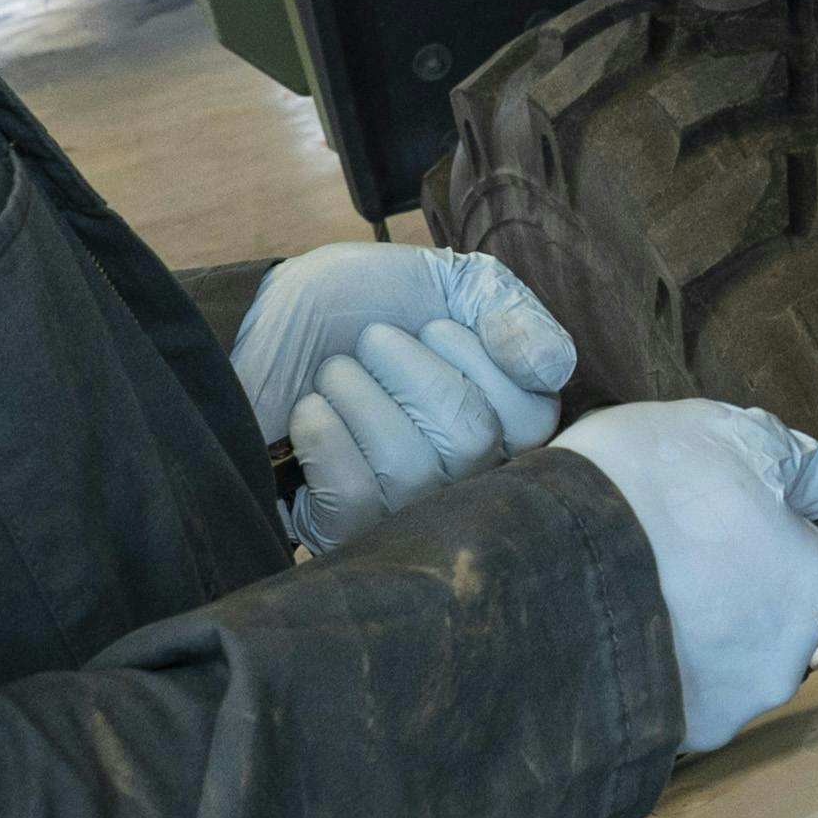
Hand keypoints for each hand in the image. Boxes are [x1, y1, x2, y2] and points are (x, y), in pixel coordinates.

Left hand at [232, 242, 578, 550]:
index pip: (531, 415)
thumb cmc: (363, 305)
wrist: (265, 317)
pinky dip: (322, 433)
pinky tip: (309, 413)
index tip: (431, 326)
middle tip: (370, 343)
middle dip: (407, 369)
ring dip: (356, 393)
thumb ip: (514, 313)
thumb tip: (551, 369)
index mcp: (510, 426)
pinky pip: (351, 496)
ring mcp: (408, 516)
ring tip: (334, 373)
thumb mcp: (450, 283)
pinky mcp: (344, 534)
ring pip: (408, 467)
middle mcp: (470, 482)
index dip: (474, 354)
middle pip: (470, 438)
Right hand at [549, 402, 817, 754]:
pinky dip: (661, 666)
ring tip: (646, 588)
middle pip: (784, 624)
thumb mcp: (729, 432)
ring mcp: (726, 707)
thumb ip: (793, 461)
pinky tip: (624, 626)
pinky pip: (677, 694)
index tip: (762, 525)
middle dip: (749, 591)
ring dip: (703, 632)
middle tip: (689, 552)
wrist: (540, 569)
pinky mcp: (670, 736)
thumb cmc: (643, 494)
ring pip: (730, 664)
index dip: (800, 543)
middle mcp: (786, 661)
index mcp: (815, 588)